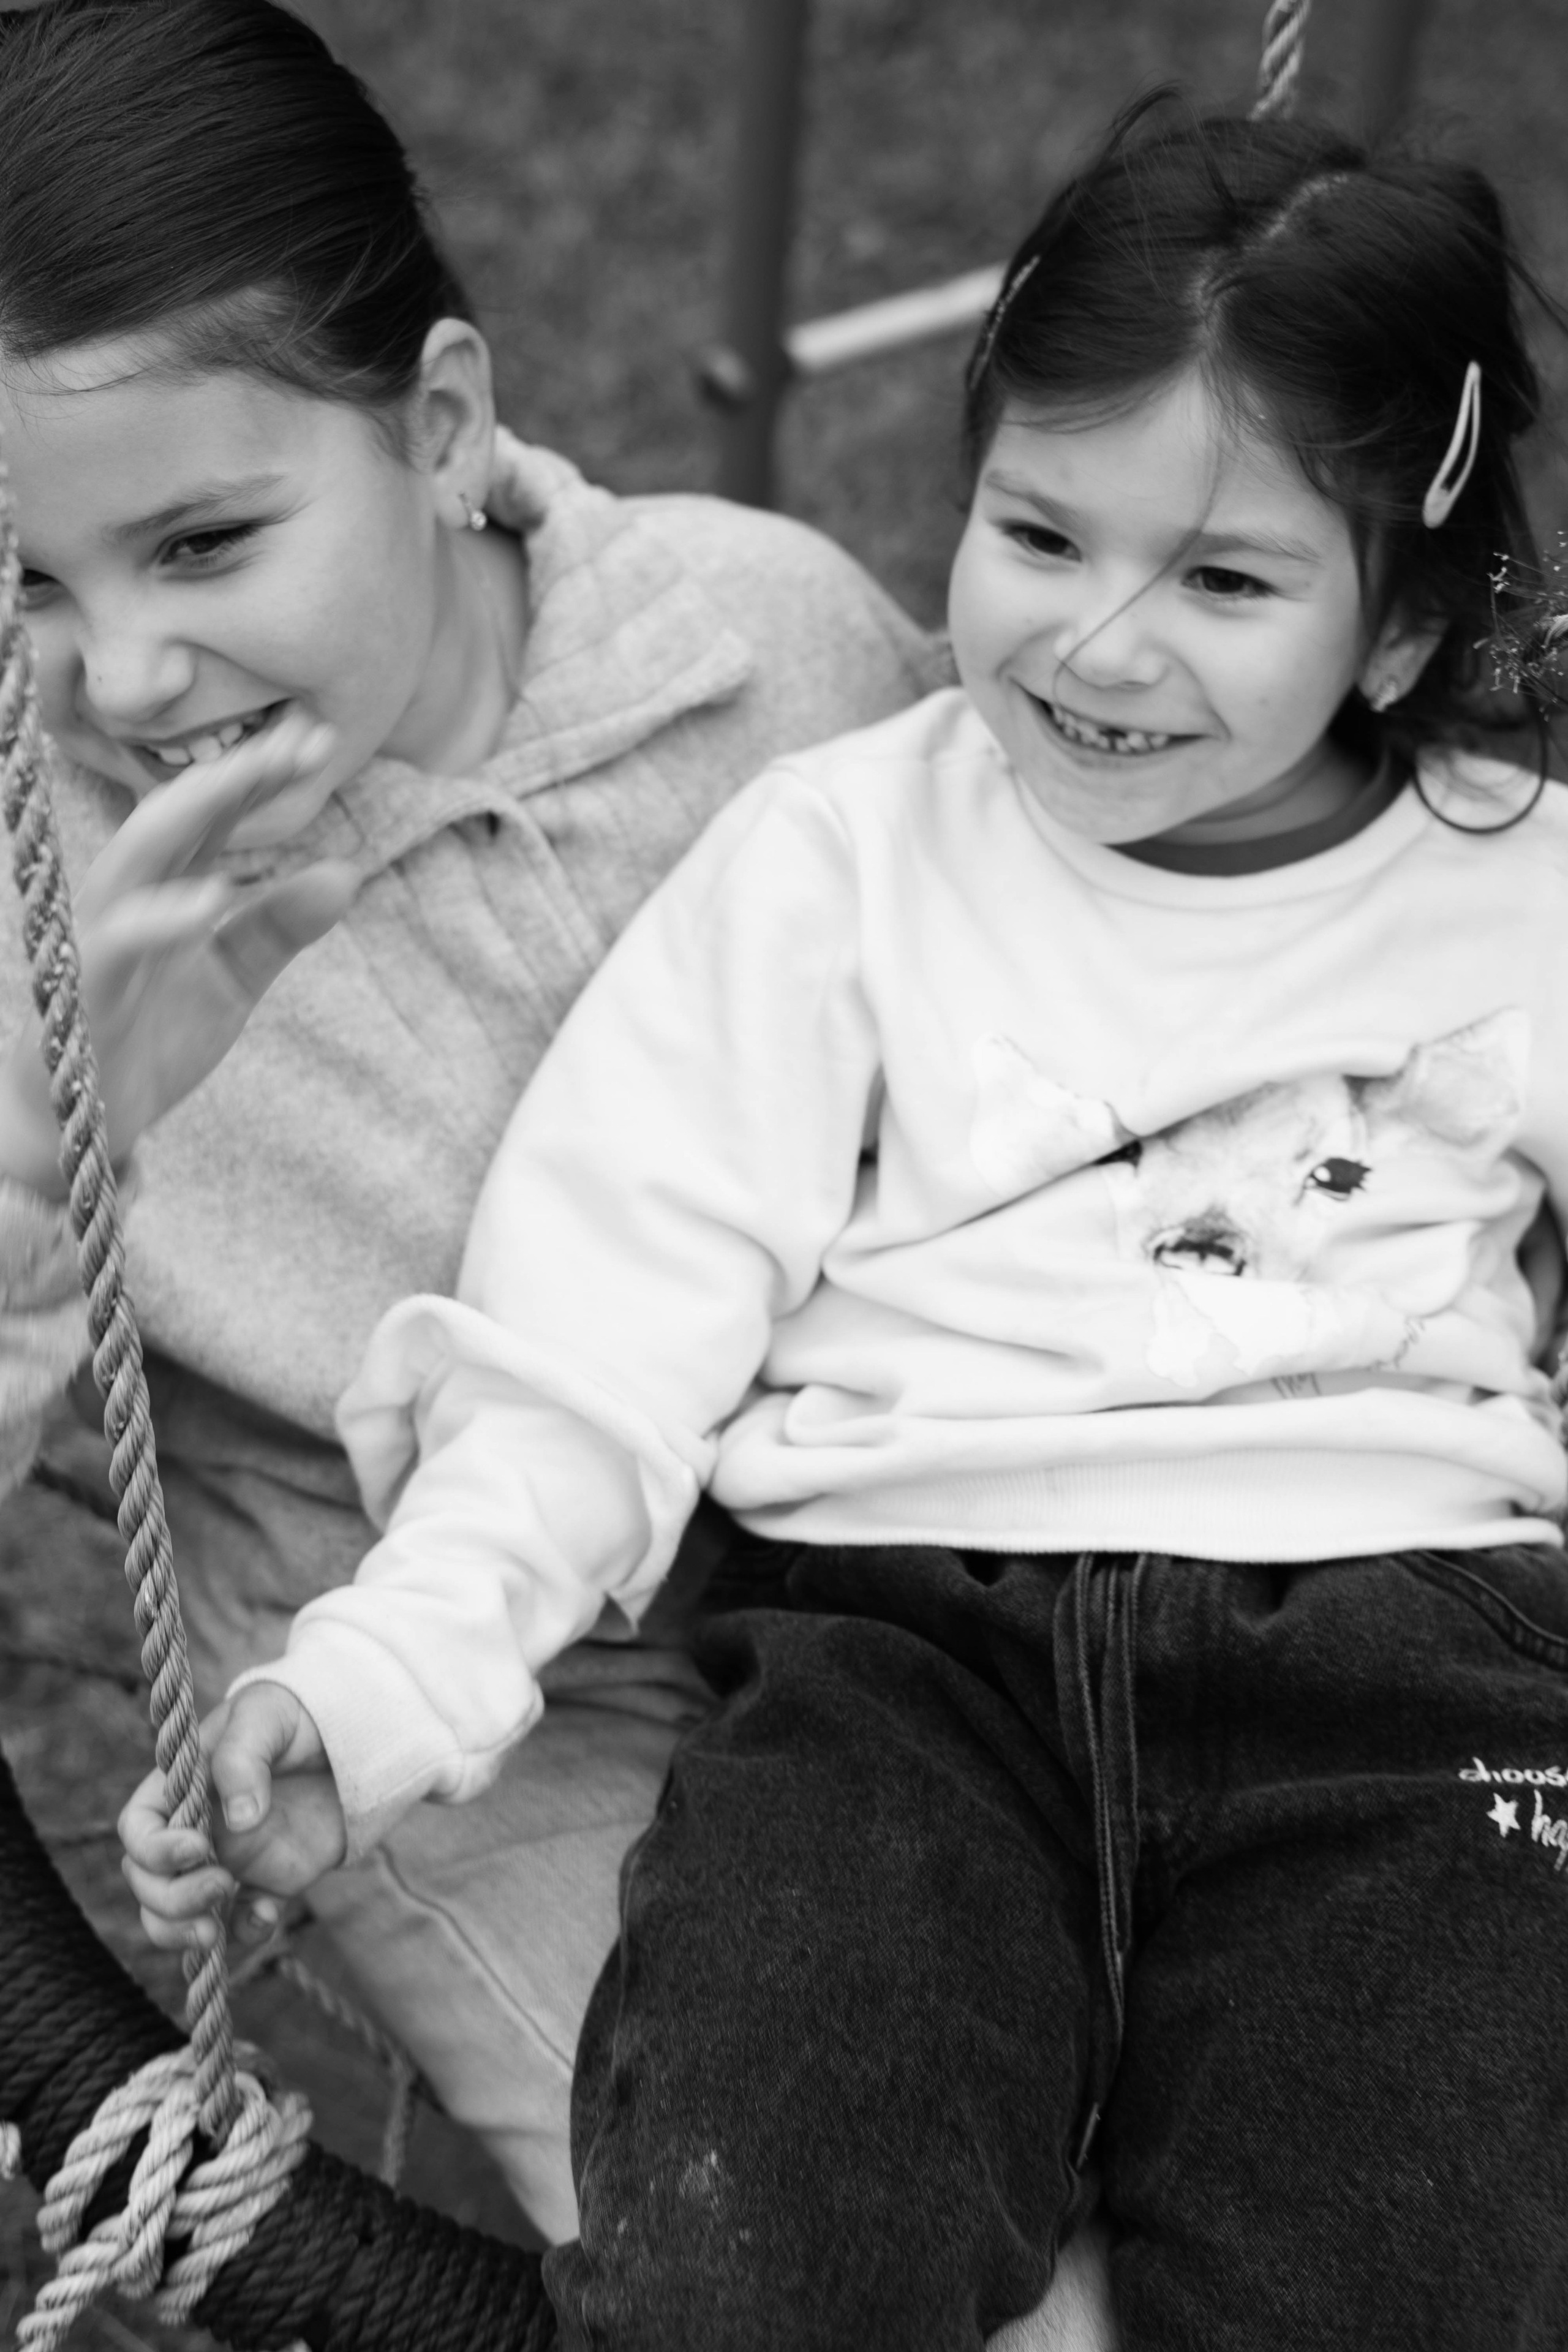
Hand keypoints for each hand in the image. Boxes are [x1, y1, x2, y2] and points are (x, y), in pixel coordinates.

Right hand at [0, 712, 358, 1197]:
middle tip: (302, 741)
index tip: (321, 740)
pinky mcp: (83, 991)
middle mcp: (128, 898)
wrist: (83, 1118)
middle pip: (177, 816)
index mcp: (163, 888)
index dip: (260, 774)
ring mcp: (100, 939)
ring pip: (136, 857)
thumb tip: (346, 873)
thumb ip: (279, 926)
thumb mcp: (234, 977)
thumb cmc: (152, 1033)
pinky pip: (116, 944)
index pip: (212, 815)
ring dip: (193, 812)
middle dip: (236, 772)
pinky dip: (162, 918)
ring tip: (254, 777)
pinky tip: (214, 897)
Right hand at [118, 1682, 348, 1952]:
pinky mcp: (264, 1885)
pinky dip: (244, 1933)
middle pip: (149, 1884)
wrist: (350, 1740)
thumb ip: (243, 1758)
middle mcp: (193, 1833)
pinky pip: (238, 1925)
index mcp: (179, 1790)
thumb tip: (240, 1819)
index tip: (197, 1846)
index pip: (138, 1829)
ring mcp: (225, 1863)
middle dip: (170, 1900)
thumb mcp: (265, 1716)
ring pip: (176, 1917)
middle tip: (220, 1887)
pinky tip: (269, 1914)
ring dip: (184, 1933)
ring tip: (214, 1936)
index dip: (154, 1849)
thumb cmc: (293, 1716)